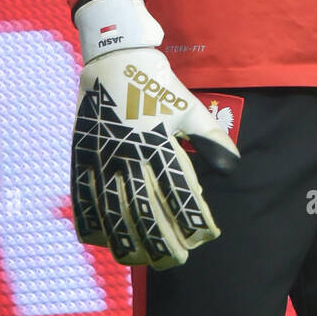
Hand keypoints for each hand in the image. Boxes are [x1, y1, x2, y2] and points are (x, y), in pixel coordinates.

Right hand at [71, 0, 240, 268]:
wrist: (113, 55)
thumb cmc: (156, 81)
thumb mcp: (188, 105)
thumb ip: (211, 136)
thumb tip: (233, 164)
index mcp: (159, 142)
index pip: (179, 193)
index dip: (194, 219)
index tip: (205, 236)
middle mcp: (130, 155)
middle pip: (147, 213)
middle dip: (164, 242)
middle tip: (178, 260)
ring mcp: (103, 157)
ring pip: (114, 213)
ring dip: (130, 242)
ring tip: (143, 260)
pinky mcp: (82, 156)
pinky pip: (84, 198)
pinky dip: (92, 224)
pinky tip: (104, 241)